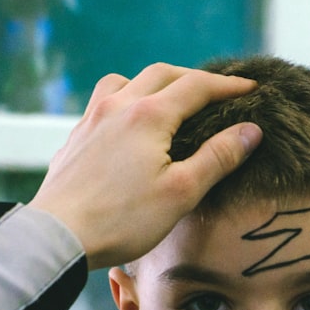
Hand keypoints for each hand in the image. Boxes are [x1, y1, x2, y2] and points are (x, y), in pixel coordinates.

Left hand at [27, 62, 261, 269]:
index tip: (251, 89)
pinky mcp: (75, 139)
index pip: (197, 87)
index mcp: (148, 116)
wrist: (58, 235)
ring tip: (167, 100)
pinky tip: (127, 126)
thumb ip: (218, 157)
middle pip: (162, 74)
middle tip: (217, 91)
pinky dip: (124, 101)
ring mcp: (91, 120)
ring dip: (152, 83)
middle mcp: (118, 107)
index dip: (228, 86)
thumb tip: (250, 130)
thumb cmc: (123, 219)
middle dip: (193, 78)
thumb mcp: (182, 192)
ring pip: (125, 81)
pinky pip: (102, 103)